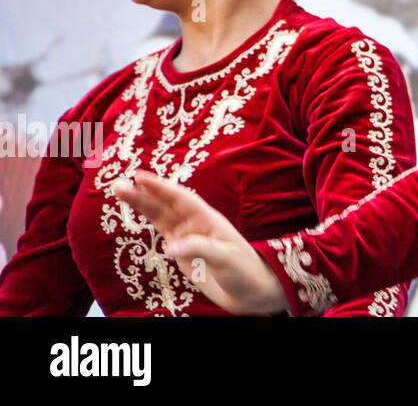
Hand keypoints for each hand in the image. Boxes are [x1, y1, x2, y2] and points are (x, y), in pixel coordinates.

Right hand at [111, 170, 287, 314]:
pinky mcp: (183, 253)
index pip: (181, 199)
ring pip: (160, 218)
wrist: (249, 291)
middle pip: (165, 206)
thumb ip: (199, 250)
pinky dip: (150, 223)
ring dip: (142, 205)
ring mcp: (188, 238)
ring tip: (121, 192)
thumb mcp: (225, 258)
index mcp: (208, 220)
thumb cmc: (244, 270)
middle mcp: (196, 226)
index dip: (160, 188)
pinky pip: (163, 233)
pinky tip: (137, 215)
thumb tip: (169, 248)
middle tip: (118, 184)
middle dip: (143, 194)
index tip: (140, 176)